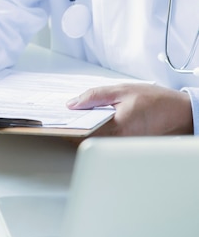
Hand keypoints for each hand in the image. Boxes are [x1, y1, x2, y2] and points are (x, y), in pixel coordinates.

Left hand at [66, 83, 192, 135]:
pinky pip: (104, 141)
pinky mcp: (125, 145)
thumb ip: (95, 96)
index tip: (54, 125)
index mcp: (118, 128)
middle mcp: (120, 141)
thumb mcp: (122, 90)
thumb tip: (72, 104)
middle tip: (60, 121)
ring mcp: (122, 146)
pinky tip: (88, 123)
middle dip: (71, 131)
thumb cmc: (156, 100)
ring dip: (82, 132)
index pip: (83, 135)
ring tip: (71, 120)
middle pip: (86, 140)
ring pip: (94, 142)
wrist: (181, 111)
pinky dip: (94, 132)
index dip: (67, 130)